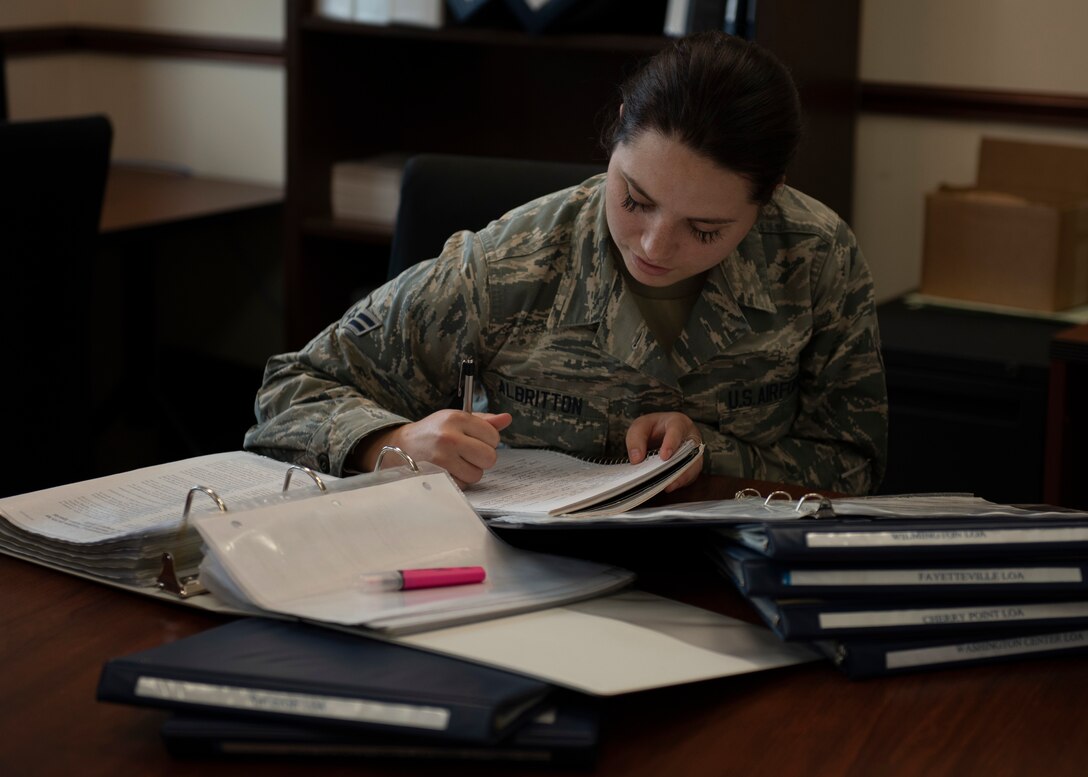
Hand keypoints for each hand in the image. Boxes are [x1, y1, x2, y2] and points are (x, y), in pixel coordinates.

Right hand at [356, 410, 512, 486]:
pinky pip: (463, 484)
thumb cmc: (434, 432)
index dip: (488, 441)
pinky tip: (447, 470)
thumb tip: (507, 418)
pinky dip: (458, 480)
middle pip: (489, 457)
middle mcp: (450, 437)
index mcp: (457, 418)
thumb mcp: (456, 420)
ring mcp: (442, 458)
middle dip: (481, 459)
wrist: (400, 446)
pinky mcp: (436, 475)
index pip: (493, 436)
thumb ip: (484, 421)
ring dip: (469, 471)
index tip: (474, 440)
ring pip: (477, 474)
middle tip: (467, 454)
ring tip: (455, 462)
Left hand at [625, 412, 702, 492]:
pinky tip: (669, 487)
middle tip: (666, 475)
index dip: (671, 443)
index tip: (664, 456)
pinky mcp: (693, 466)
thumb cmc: (654, 428)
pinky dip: (680, 482)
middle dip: (679, 464)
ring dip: (680, 477)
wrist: (663, 432)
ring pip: (693, 466)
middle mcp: (690, 438)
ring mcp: (694, 453)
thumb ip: (636, 439)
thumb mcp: (641, 426)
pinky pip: (690, 476)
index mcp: (678, 423)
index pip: (677, 430)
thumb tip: (637, 459)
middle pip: (689, 451)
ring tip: (668, 486)